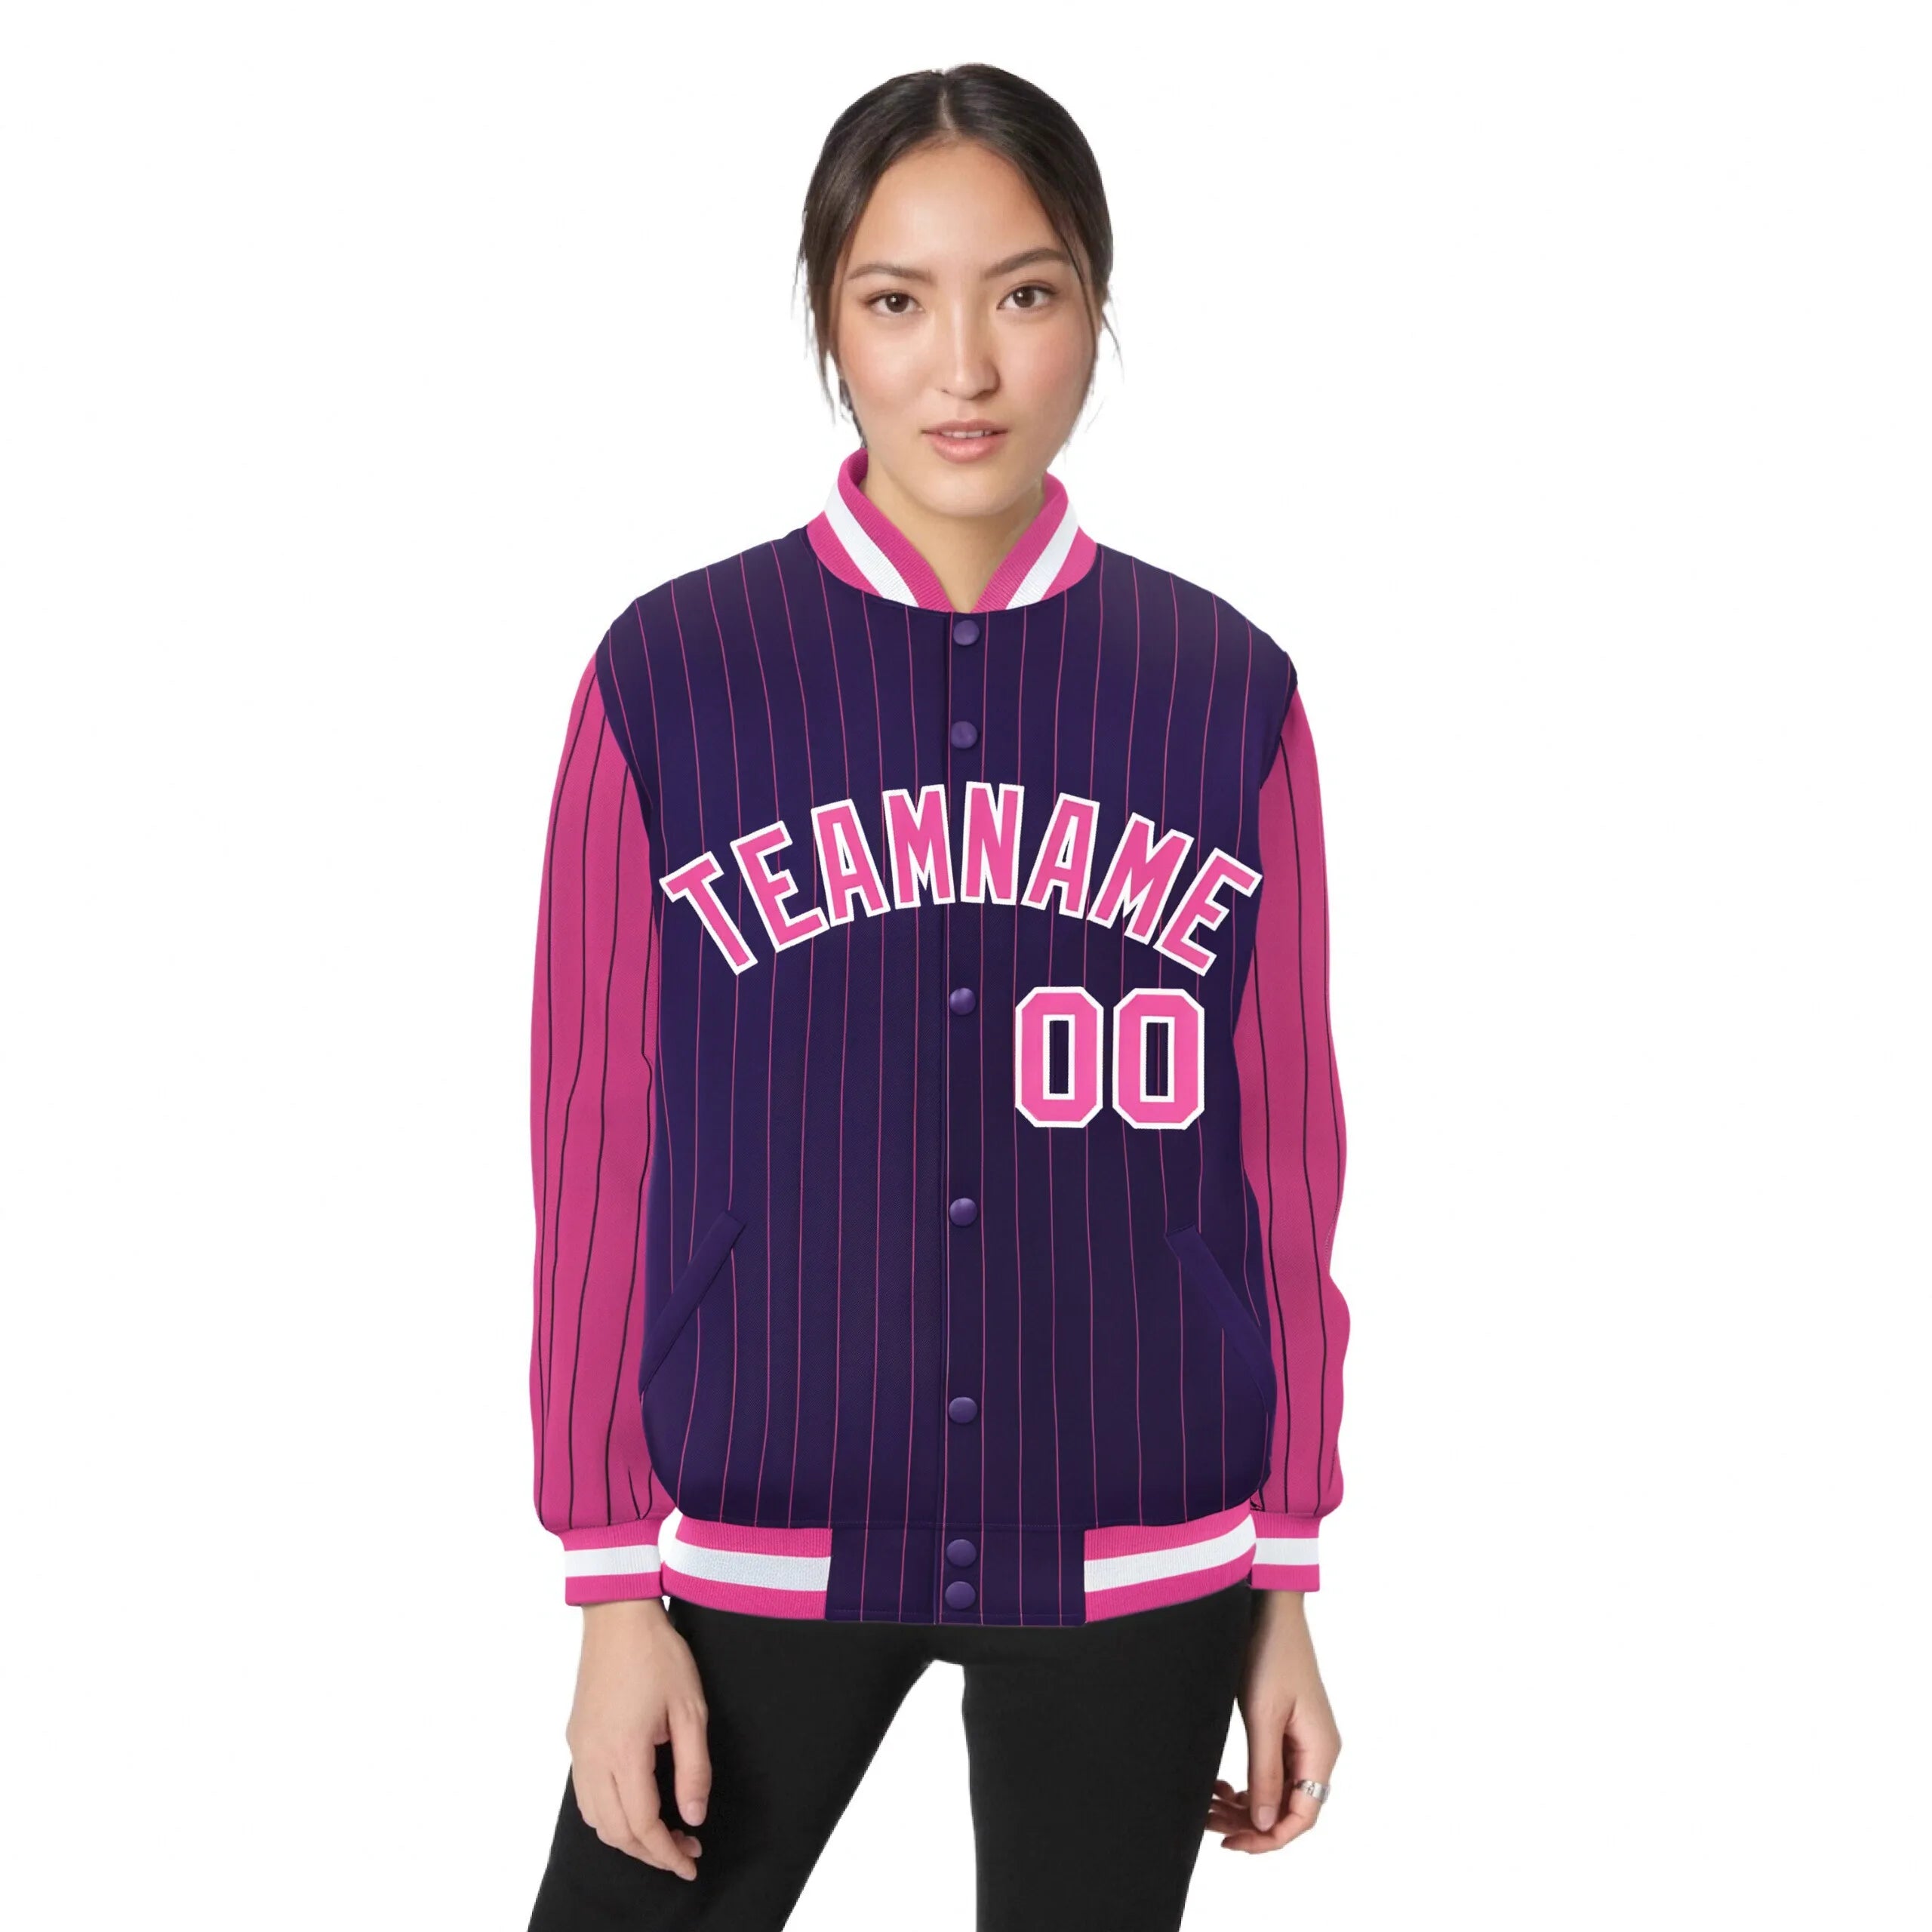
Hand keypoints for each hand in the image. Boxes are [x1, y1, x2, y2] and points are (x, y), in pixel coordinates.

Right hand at [565, 1598, 709, 1880]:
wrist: (618, 1616)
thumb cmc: (659, 1655)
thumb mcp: (691, 1710)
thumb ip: (694, 1768)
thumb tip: (694, 1815)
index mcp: (623, 1752)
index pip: (642, 1825)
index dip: (667, 1853)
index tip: (691, 1863)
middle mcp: (592, 1757)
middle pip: (615, 1832)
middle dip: (650, 1852)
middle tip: (685, 1849)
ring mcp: (579, 1749)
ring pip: (595, 1819)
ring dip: (627, 1836)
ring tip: (663, 1832)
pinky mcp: (575, 1738)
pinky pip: (585, 1796)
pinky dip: (608, 1815)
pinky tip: (635, 1805)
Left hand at [1207, 1590, 1340, 1852]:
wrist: (1269, 1608)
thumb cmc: (1270, 1654)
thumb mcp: (1263, 1716)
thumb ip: (1265, 1772)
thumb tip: (1265, 1822)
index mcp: (1320, 1751)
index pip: (1303, 1818)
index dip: (1268, 1838)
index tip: (1230, 1844)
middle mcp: (1317, 1751)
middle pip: (1288, 1809)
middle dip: (1248, 1823)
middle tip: (1206, 1822)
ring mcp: (1302, 1741)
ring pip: (1276, 1793)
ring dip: (1243, 1805)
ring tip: (1206, 1804)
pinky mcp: (1286, 1729)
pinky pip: (1271, 1772)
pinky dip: (1247, 1784)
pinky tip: (1221, 1785)